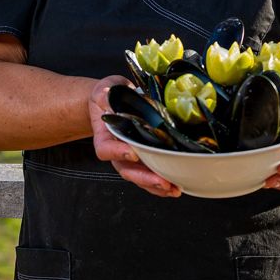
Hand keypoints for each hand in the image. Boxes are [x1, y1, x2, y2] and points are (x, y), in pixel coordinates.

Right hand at [89, 76, 181, 198]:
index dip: (118, 153)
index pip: (106, 149)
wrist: (112, 102)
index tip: (132, 153)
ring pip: (139, 177)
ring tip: (173, 189)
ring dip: (155, 185)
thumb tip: (108, 96)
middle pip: (126, 170)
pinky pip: (149, 175)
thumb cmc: (108, 97)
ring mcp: (130, 158)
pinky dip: (161, 184)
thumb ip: (104, 95)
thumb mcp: (104, 91)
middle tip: (162, 181)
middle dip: (144, 178)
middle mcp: (116, 152)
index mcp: (104, 136)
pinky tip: (175, 186)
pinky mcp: (142, 159)